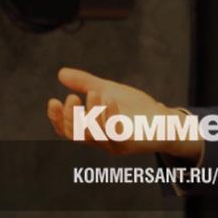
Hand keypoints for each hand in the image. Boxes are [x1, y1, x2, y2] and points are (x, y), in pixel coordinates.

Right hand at [46, 67, 202, 159]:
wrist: (164, 119)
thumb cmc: (135, 108)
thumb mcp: (107, 90)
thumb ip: (85, 83)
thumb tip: (60, 73)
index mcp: (92, 130)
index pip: (67, 131)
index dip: (57, 119)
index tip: (52, 100)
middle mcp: (100, 141)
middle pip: (76, 135)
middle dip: (71, 116)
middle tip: (72, 97)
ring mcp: (115, 144)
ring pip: (94, 135)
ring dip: (91, 112)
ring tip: (95, 92)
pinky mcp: (131, 144)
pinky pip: (116, 134)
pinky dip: (110, 116)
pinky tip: (109, 99)